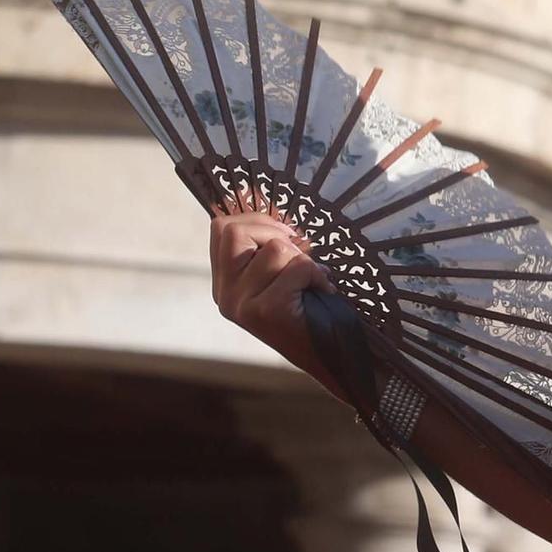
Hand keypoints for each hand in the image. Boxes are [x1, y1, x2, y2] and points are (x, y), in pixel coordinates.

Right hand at [209, 191, 335, 377]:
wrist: (330, 358)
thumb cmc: (309, 309)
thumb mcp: (279, 273)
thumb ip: (265, 243)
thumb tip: (257, 193)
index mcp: (223, 283)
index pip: (221, 228)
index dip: (255, 218)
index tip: (285, 232)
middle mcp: (223, 295)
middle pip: (235, 230)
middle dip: (275, 232)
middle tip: (300, 251)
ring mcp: (240, 305)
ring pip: (273, 249)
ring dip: (302, 259)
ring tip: (312, 281)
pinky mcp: (264, 312)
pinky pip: (296, 267)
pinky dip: (317, 275)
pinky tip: (322, 291)